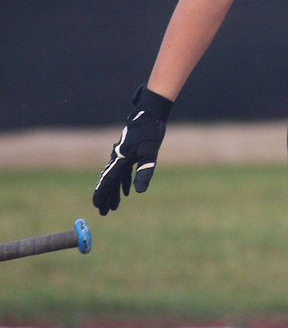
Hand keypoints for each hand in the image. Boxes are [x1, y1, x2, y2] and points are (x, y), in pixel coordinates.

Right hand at [93, 85, 172, 215]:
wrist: (151, 114)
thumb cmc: (150, 132)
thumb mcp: (150, 153)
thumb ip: (144, 171)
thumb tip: (139, 192)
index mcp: (121, 159)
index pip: (108, 181)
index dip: (102, 194)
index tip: (97, 206)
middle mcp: (118, 158)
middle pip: (109, 181)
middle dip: (106, 197)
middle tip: (103, 213)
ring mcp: (123, 155)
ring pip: (116, 177)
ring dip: (114, 192)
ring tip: (114, 206)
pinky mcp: (129, 153)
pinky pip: (123, 171)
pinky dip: (123, 182)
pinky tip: (127, 191)